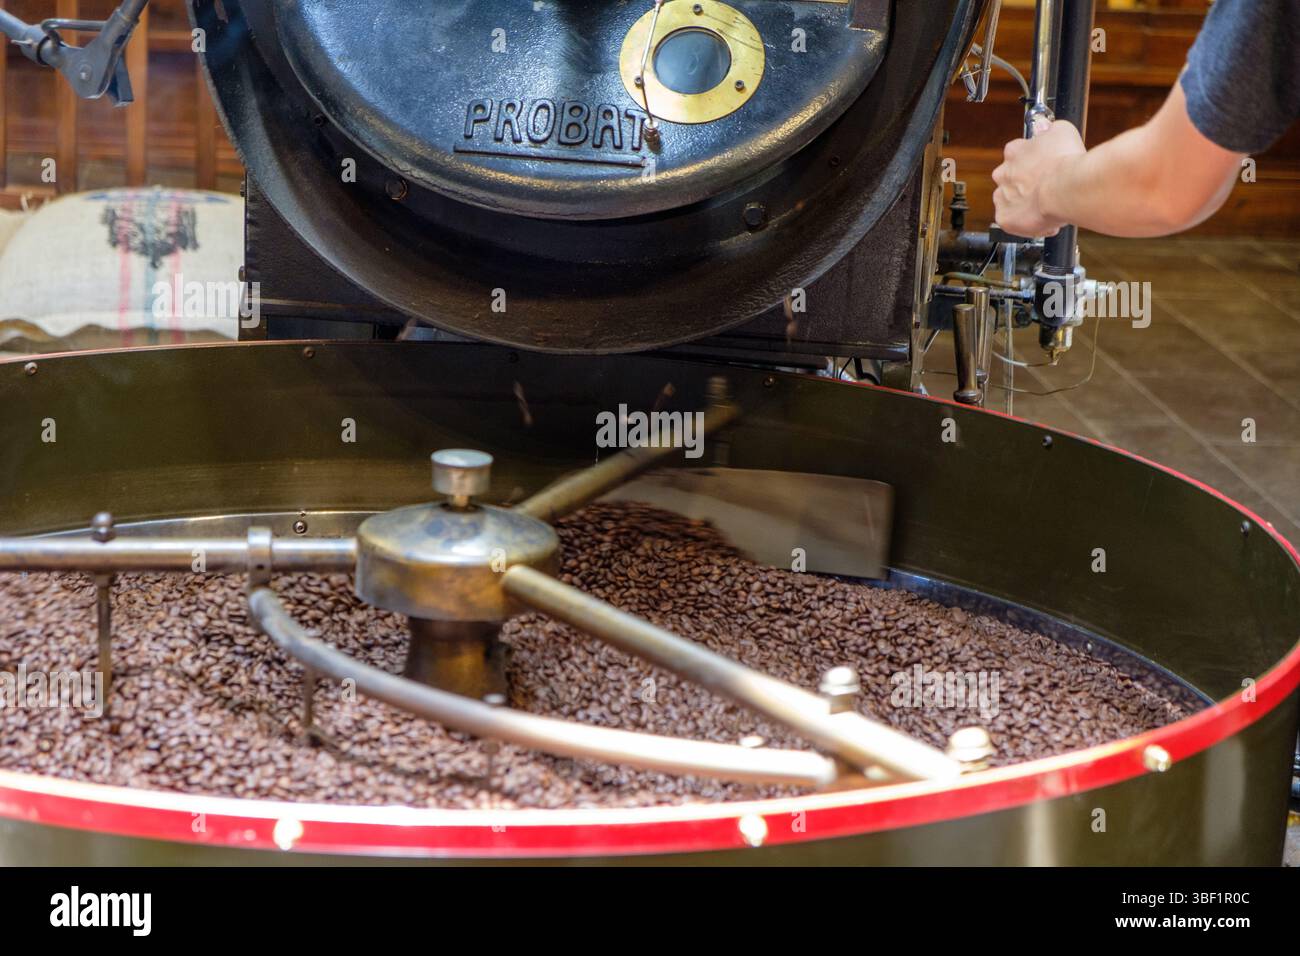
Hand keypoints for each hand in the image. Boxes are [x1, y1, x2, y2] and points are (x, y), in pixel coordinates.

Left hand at [992, 118, 1085, 237]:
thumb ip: (1049, 129)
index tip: (1045, 168)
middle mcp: (1003, 173)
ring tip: (1047, 207)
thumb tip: (1045, 127)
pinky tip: (1044, 221)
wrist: (1066, 188)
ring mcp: (1002, 196)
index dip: (1033, 162)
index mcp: (1014, 151)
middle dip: (1027, 184)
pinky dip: (1026, 224)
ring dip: (1026, 204)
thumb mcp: (1063, 131)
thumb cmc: (1066, 160)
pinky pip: (1012, 222)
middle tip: (1047, 188)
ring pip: (1011, 201)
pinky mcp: (1004, 218)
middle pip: (1012, 179)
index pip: (1018, 154)